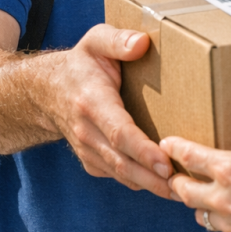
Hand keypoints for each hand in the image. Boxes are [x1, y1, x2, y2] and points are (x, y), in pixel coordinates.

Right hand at [44, 24, 172, 196]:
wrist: (45, 92)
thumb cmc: (80, 64)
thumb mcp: (95, 41)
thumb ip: (117, 40)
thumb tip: (142, 43)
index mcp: (92, 102)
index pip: (119, 132)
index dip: (143, 151)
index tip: (166, 163)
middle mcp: (87, 131)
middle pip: (123, 162)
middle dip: (154, 178)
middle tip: (185, 187)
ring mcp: (88, 150)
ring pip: (122, 174)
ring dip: (152, 186)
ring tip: (183, 191)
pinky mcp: (93, 161)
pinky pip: (119, 175)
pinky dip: (141, 182)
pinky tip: (166, 184)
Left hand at [162, 105, 230, 231]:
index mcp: (230, 170)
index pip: (191, 156)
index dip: (175, 148)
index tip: (166, 143)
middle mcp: (222, 198)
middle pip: (183, 190)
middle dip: (176, 181)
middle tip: (176, 175)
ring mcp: (229, 225)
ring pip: (200, 214)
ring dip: (198, 205)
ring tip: (203, 198)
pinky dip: (222, 223)